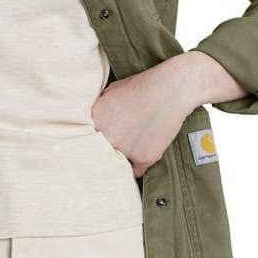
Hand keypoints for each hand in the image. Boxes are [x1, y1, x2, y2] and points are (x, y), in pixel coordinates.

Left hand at [91, 51, 243, 176]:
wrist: (170, 88)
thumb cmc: (142, 86)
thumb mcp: (110, 91)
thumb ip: (98, 110)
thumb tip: (92, 123)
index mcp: (95, 119)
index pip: (86, 141)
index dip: (95, 142)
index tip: (100, 144)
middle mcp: (106, 136)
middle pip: (100, 155)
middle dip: (108, 152)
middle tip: (119, 146)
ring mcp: (124, 148)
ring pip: (118, 164)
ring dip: (124, 160)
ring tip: (134, 147)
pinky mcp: (144, 157)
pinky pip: (136, 171)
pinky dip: (140, 166)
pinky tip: (144, 153)